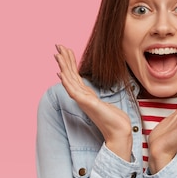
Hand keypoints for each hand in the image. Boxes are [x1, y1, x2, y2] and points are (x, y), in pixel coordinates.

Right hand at [54, 44, 131, 160]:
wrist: (119, 131)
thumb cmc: (113, 119)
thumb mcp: (104, 103)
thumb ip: (96, 97)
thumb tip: (92, 93)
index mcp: (85, 95)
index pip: (75, 76)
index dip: (69, 63)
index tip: (65, 51)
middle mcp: (82, 97)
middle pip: (70, 75)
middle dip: (64, 60)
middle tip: (58, 46)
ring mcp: (83, 101)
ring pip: (70, 80)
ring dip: (63, 67)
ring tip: (58, 54)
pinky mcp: (87, 104)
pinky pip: (74, 91)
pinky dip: (67, 82)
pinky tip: (62, 74)